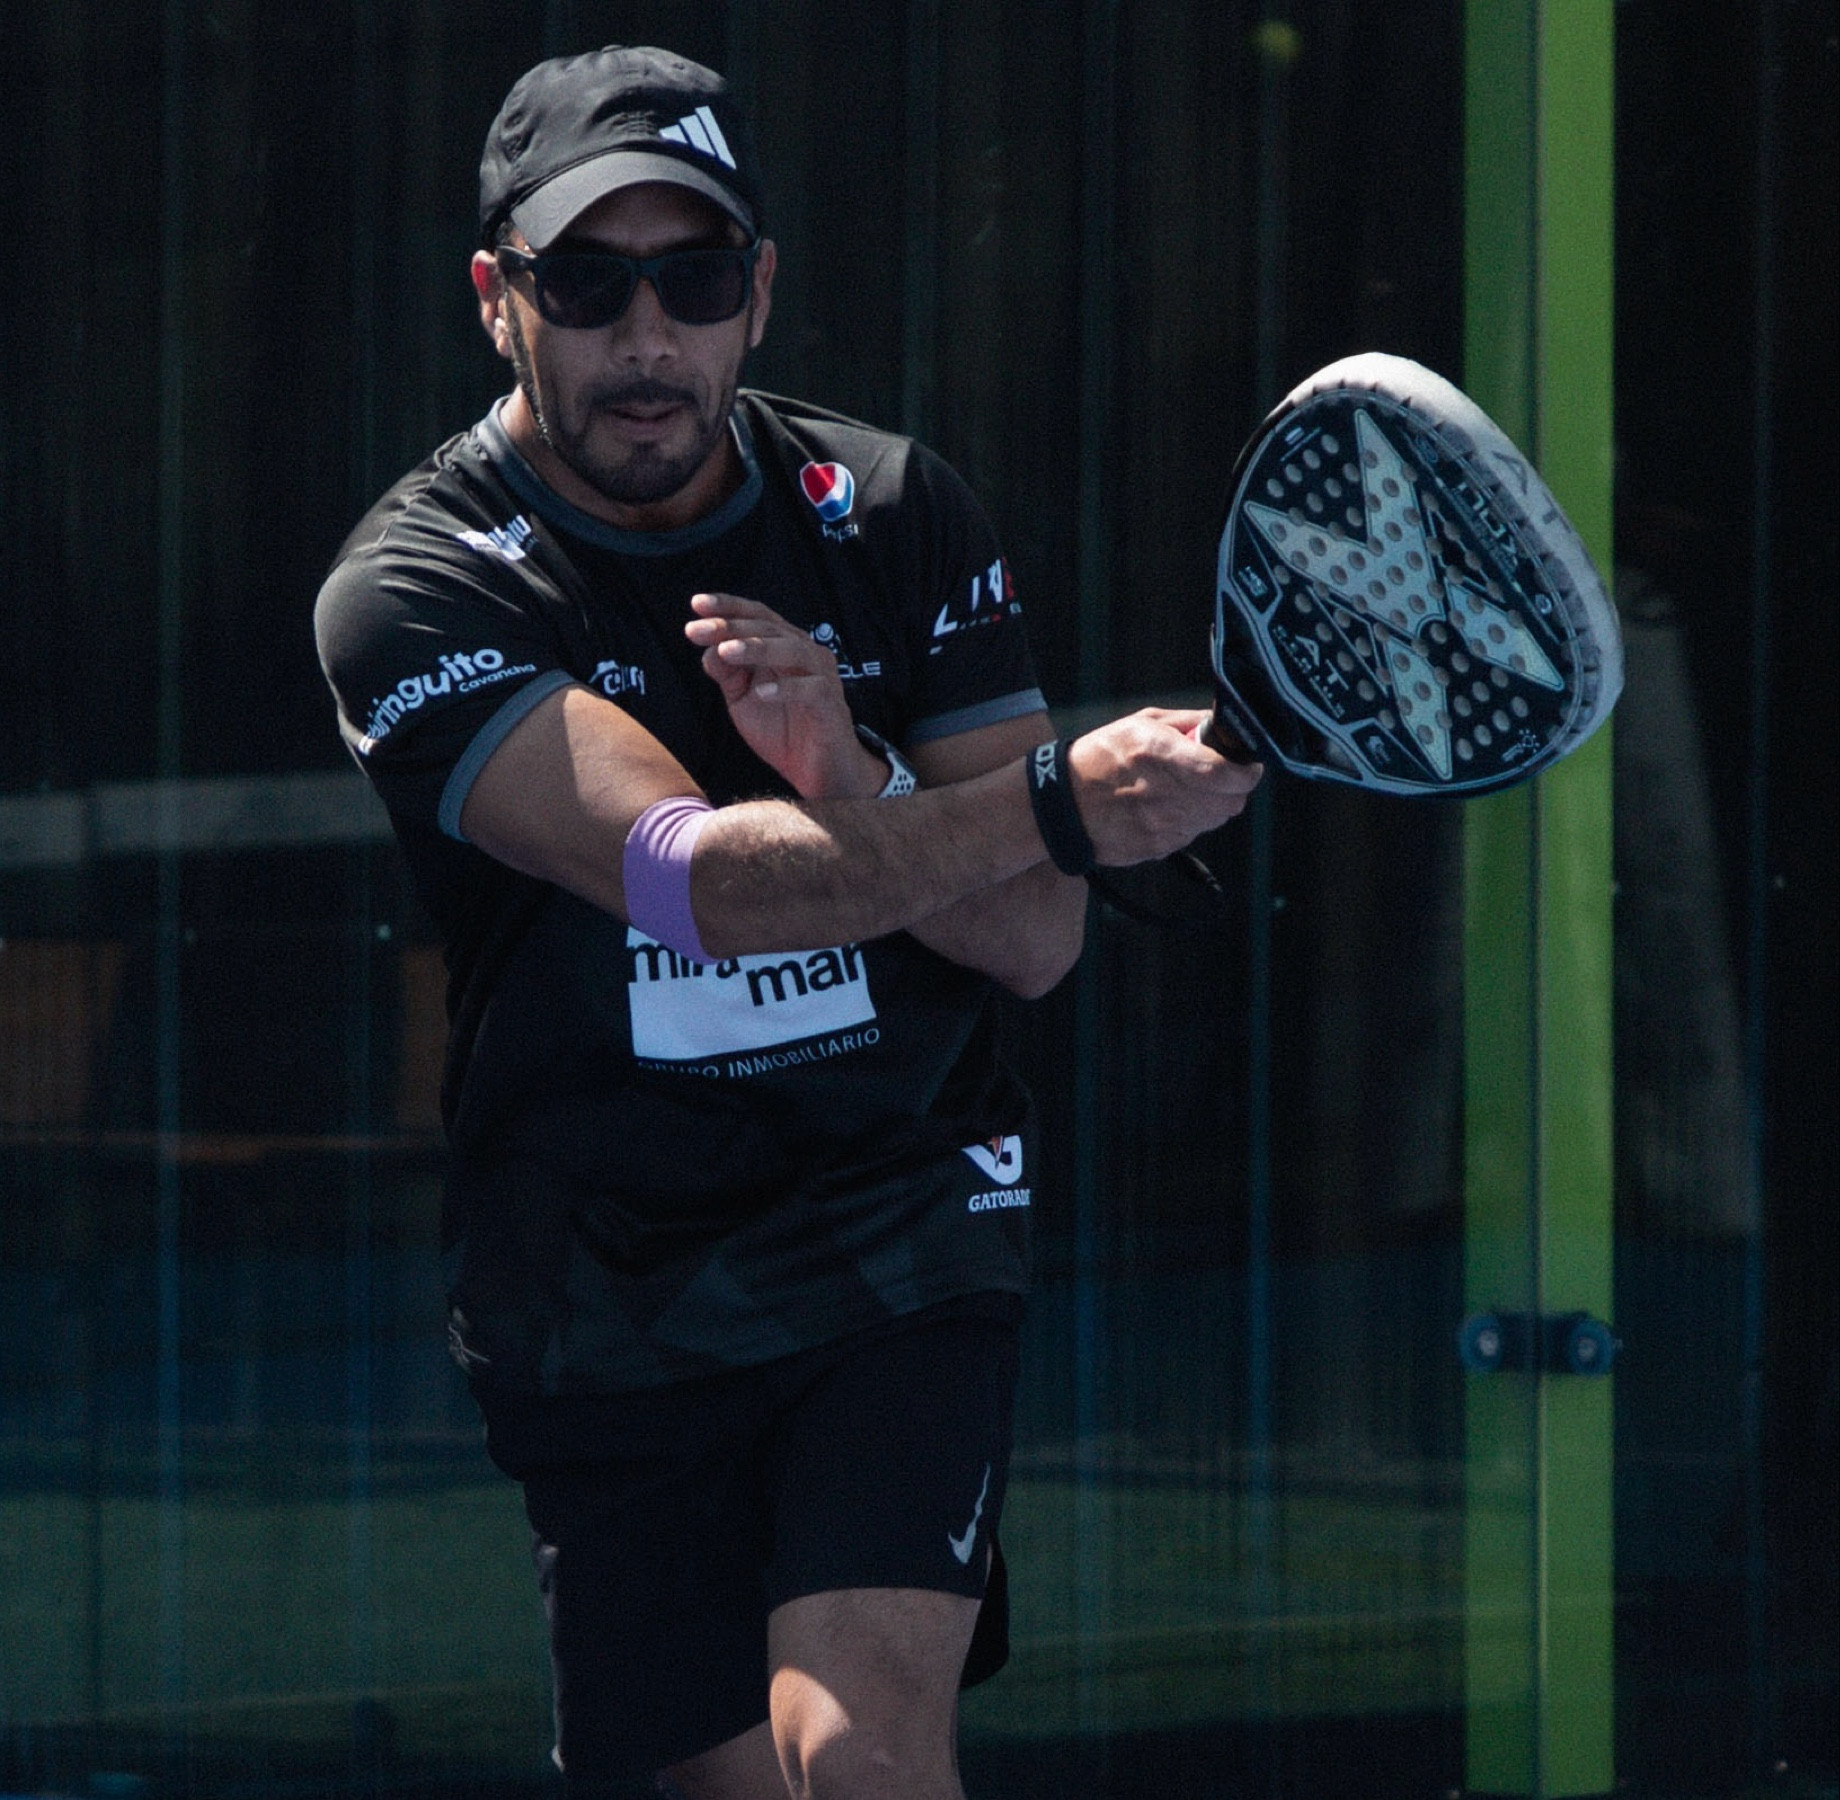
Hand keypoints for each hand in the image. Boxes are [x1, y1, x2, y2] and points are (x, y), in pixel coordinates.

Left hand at [684, 594, 885, 798]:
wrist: (817, 773)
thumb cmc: (783, 732)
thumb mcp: (742, 700)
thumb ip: (727, 674)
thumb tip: (708, 650)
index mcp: (784, 646)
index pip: (758, 616)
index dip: (728, 607)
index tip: (697, 604)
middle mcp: (806, 653)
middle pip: (770, 628)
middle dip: (731, 627)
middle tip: (697, 631)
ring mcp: (822, 676)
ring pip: (793, 650)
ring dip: (757, 648)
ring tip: (726, 651)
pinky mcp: (831, 704)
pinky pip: (811, 689)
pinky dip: (786, 689)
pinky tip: (761, 693)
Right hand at [1065, 708, 1262, 864]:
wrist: (1061, 804)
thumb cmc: (1100, 757)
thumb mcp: (1140, 723)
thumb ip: (1187, 722)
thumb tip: (1222, 726)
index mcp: (1161, 755)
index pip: (1225, 773)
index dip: (1247, 771)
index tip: (1248, 766)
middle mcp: (1164, 795)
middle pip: (1230, 802)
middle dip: (1232, 788)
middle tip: (1217, 776)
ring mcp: (1161, 826)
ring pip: (1214, 820)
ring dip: (1210, 806)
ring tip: (1184, 791)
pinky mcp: (1156, 849)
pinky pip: (1191, 836)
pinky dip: (1188, 822)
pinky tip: (1164, 809)